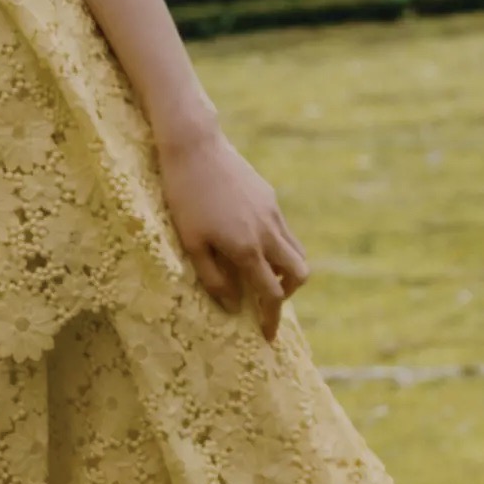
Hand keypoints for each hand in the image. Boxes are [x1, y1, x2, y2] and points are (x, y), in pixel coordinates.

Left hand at [156, 124, 309, 342]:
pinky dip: (278, 247)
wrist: (195, 146)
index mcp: (247, 249)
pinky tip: (252, 242)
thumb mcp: (191, 242)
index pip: (270, 295)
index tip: (267, 337)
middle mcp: (267, 232)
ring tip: (260, 274)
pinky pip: (284, 231)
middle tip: (267, 301)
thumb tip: (234, 305)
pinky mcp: (270, 197)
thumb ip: (214, 278)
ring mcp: (272, 213)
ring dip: (286, 270)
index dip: (271, 319)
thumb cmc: (184, 196)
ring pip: (296, 251)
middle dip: (288, 294)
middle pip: (299, 275)